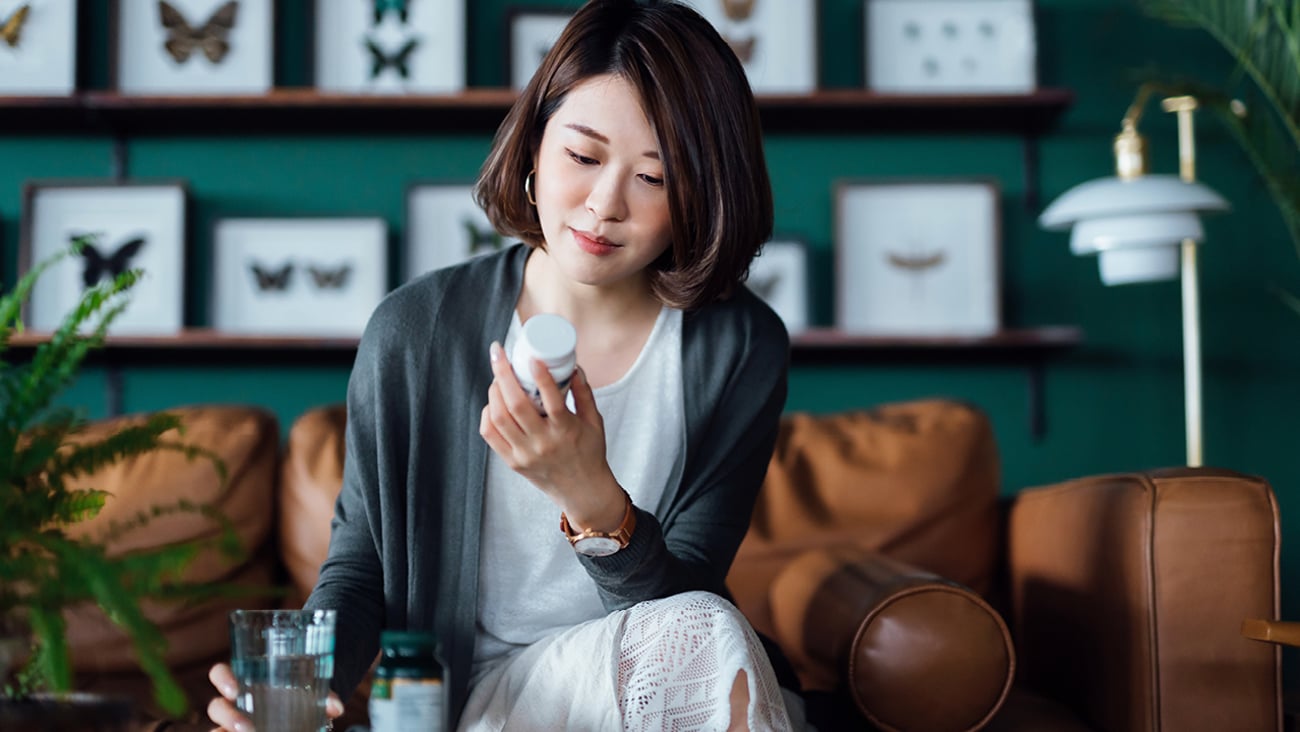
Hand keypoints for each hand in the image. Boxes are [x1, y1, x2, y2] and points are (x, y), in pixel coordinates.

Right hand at [207, 662, 343, 731]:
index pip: (220, 673)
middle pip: (216, 706)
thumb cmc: (298, 695)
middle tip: (245, 726)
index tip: (235, 689)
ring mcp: (233, 723)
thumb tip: (336, 707)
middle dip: (226, 716)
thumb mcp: (310, 692)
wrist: (303, 712)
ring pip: (215, 729)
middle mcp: (234, 703)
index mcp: (246, 681)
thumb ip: (323, 696)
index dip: (222, 678)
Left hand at [479, 341, 624, 529]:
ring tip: (498, 376)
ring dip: (494, 391)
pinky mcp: (513, 462)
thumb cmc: (589, 453)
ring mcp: (525, 454)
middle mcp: (543, 443)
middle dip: (503, 374)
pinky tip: (494, 402)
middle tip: (499, 355)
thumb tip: (573, 366)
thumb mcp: (594, 422)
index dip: (540, 376)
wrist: (582, 491)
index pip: (552, 400)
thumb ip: (584, 393)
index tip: (532, 357)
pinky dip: (488, 414)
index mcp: (566, 431)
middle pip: (516, 405)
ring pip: (499, 417)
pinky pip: (490, 434)